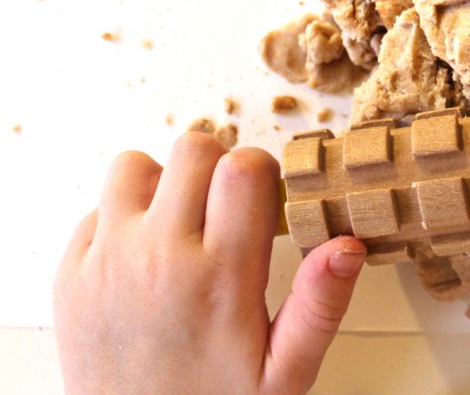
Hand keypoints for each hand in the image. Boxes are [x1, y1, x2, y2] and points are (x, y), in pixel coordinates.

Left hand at [54, 132, 365, 394]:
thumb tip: (347, 247)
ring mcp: (108, 261)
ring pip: (135, 166)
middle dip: (217, 167)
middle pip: (193, 149)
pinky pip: (97, 209)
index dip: (260, 169)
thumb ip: (320, 305)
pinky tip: (143, 257)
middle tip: (224, 209)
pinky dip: (123, 219)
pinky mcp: (69, 273)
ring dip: (162, 183)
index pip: (243, 167)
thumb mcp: (285, 371)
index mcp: (221, 275)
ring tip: (179, 223)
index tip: (262, 198)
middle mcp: (160, 257)